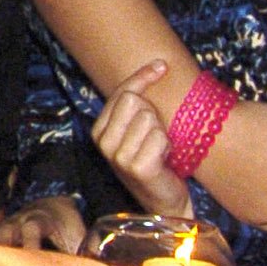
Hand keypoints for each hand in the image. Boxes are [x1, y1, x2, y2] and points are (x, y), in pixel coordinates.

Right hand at [0, 196, 86, 251]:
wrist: (54, 205)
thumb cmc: (67, 226)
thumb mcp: (78, 235)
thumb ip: (83, 252)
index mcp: (41, 219)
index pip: (32, 228)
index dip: (29, 243)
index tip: (29, 260)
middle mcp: (19, 219)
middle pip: (5, 232)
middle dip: (3, 250)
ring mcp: (6, 223)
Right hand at [91, 60, 195, 217]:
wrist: (163, 200)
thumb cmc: (153, 159)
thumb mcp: (138, 129)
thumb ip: (137, 102)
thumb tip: (158, 65)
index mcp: (99, 130)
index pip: (123, 92)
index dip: (143, 77)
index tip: (162, 65)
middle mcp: (104, 142)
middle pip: (134, 101)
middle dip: (152, 112)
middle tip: (155, 133)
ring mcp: (118, 156)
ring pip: (149, 118)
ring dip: (161, 132)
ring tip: (158, 149)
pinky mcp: (137, 167)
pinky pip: (159, 137)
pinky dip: (167, 145)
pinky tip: (163, 159)